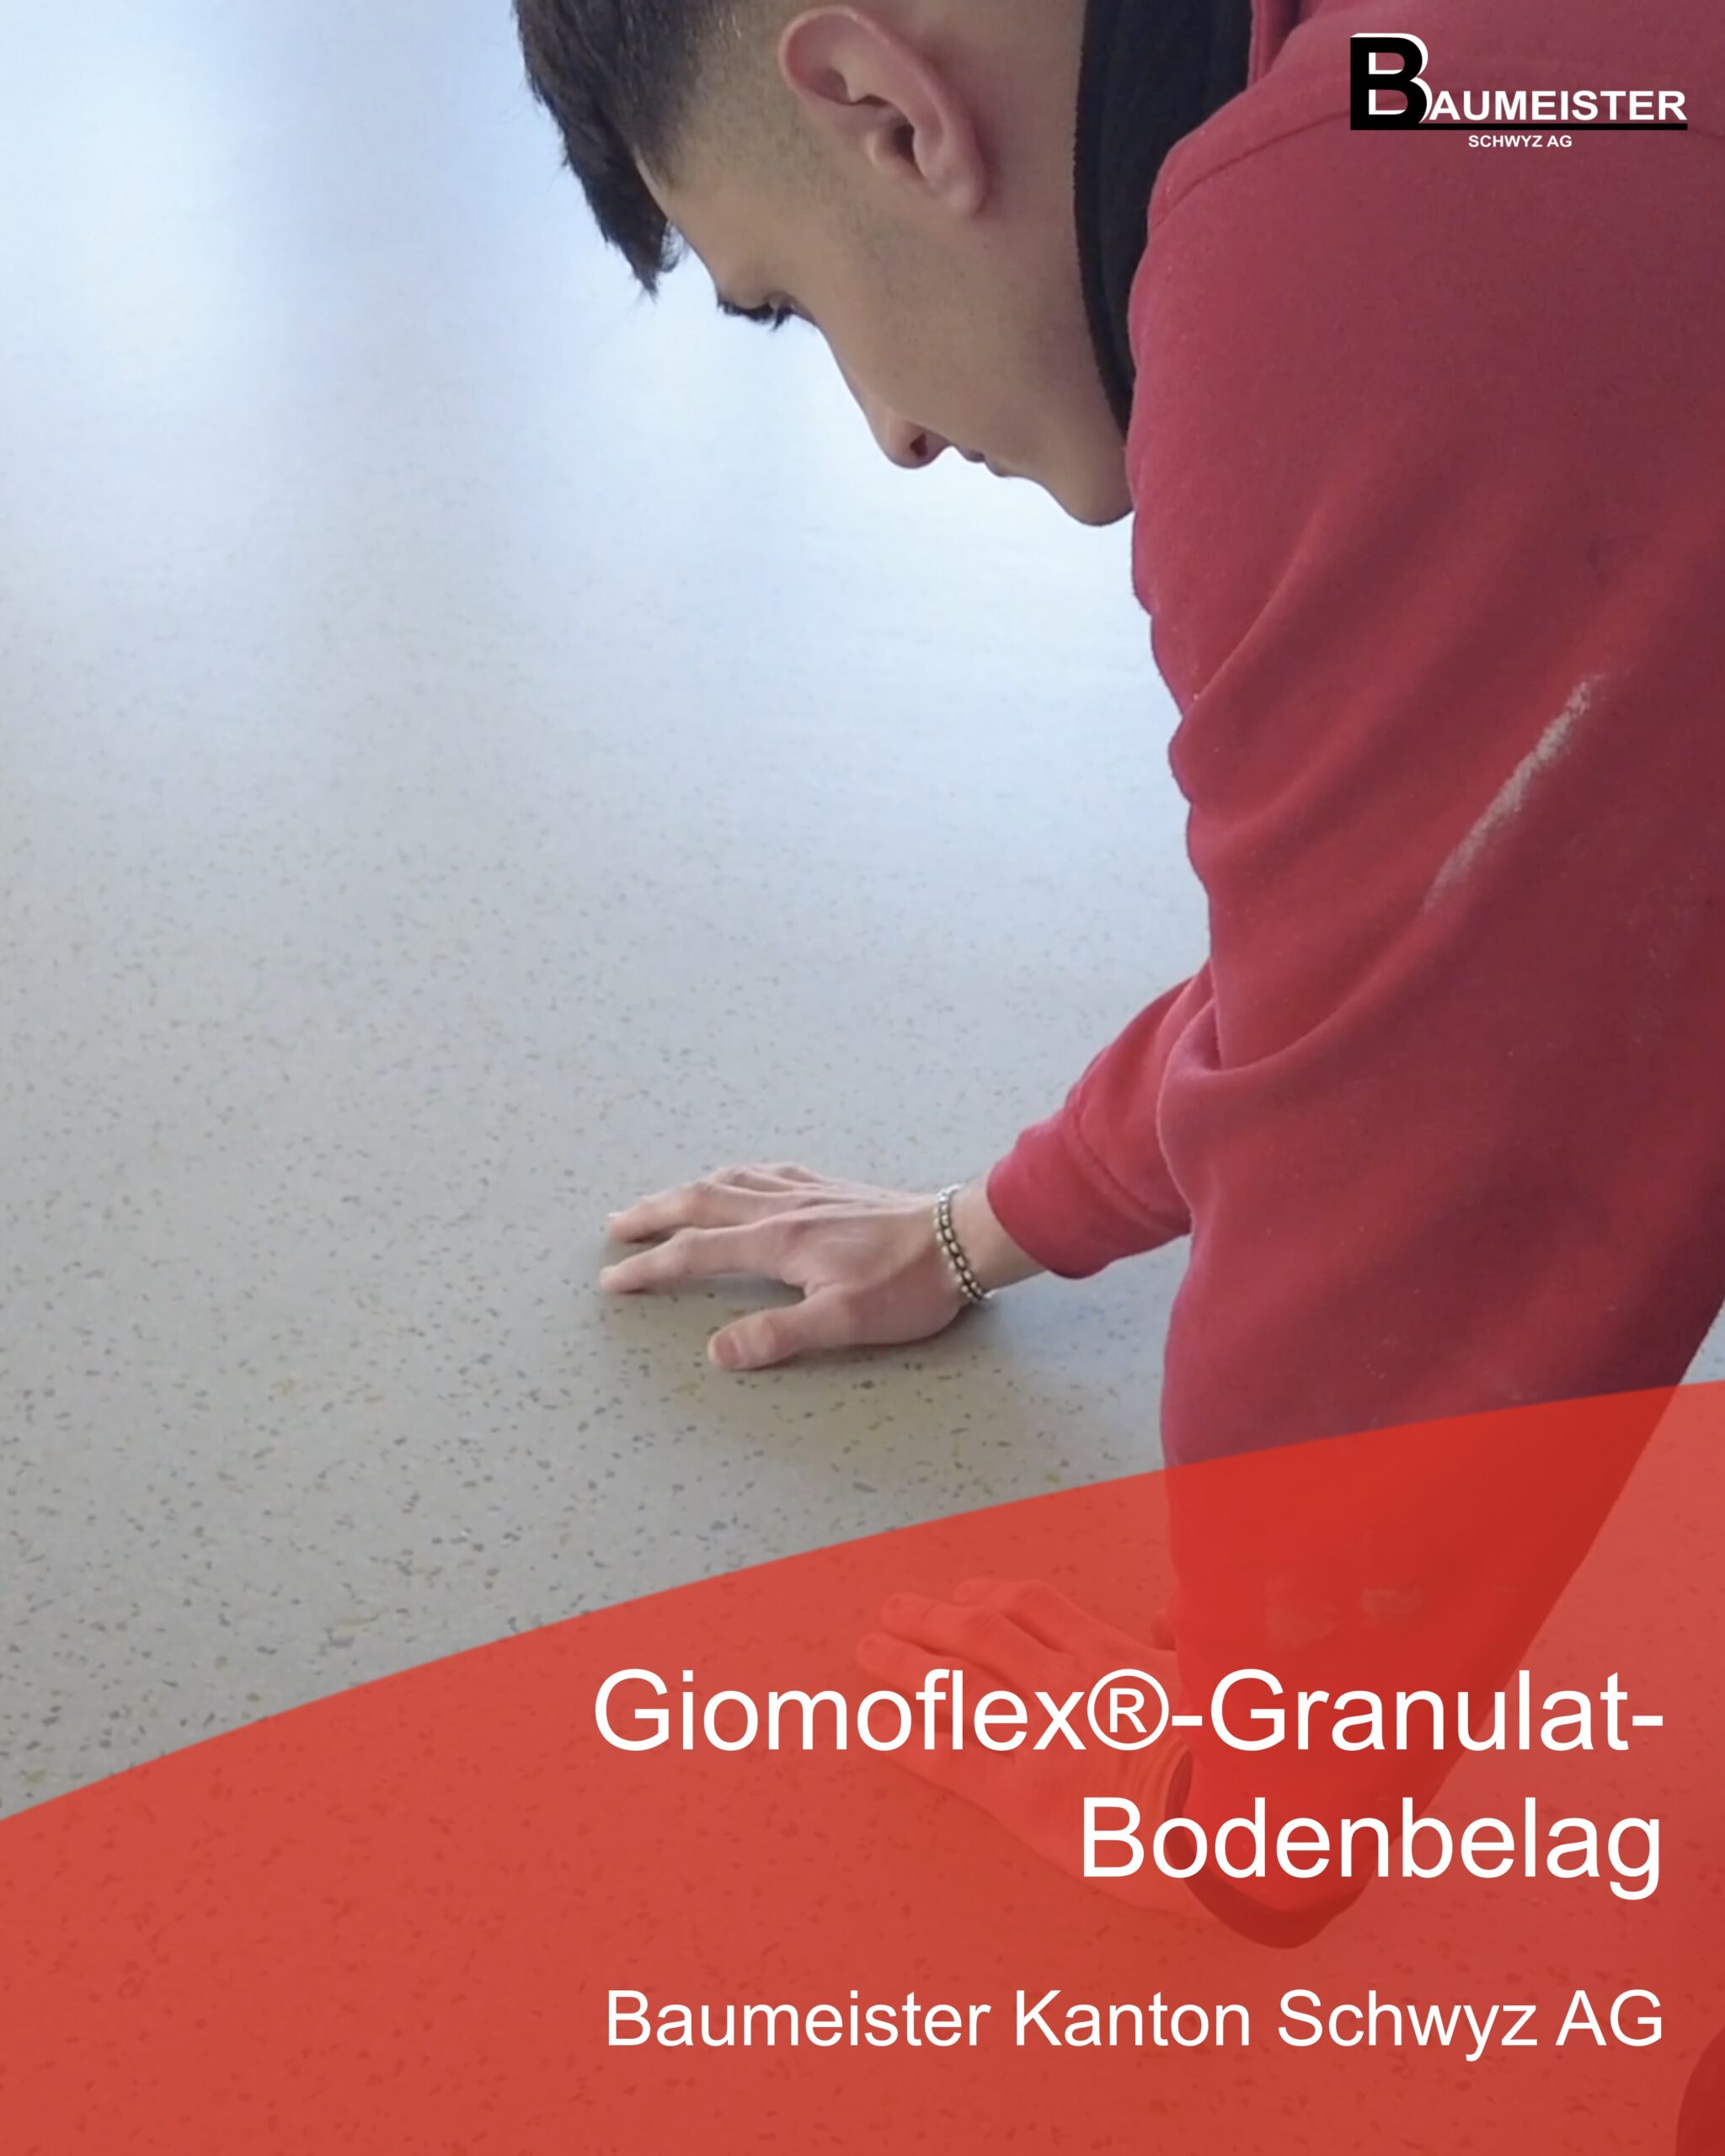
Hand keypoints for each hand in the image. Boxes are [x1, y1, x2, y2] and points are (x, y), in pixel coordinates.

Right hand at [600, 1164, 1042, 1371]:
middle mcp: (784, 1208)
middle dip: (652, 1215)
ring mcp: (808, 1192)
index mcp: (778, 1241)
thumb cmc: (907, 1285)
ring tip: (661, 1199)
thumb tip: (717, 1350)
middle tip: (615, 1226)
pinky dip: (736, 1175)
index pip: (695, 1253)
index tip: (612, 1278)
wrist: (961, 1239)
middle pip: (700, 1203)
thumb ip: (777, 1336)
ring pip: (730, 1181)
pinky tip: (740, 1178)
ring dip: (687, 1190)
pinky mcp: (832, 1188)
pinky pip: (768, 1172)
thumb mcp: (842, 1322)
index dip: (649, 1268)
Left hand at [857, 1577, 1208, 1920]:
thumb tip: (1170, 1609)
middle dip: (932, 1620)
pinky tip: (873, 1723)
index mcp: (1113, 1659)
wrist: (1239, 1818)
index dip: (993, 1594)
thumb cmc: (1245, 1760)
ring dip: (904, 1663)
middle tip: (894, 1610)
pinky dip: (905, 1736)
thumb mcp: (1226, 1682)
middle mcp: (1065, 1685)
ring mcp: (1039, 1735)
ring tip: (868, 1650)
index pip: (1037, 1608)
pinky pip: (948, 1755)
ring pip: (954, 1682)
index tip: (967, 1591)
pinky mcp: (1022, 1791)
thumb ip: (1185, 1643)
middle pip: (981, 1635)